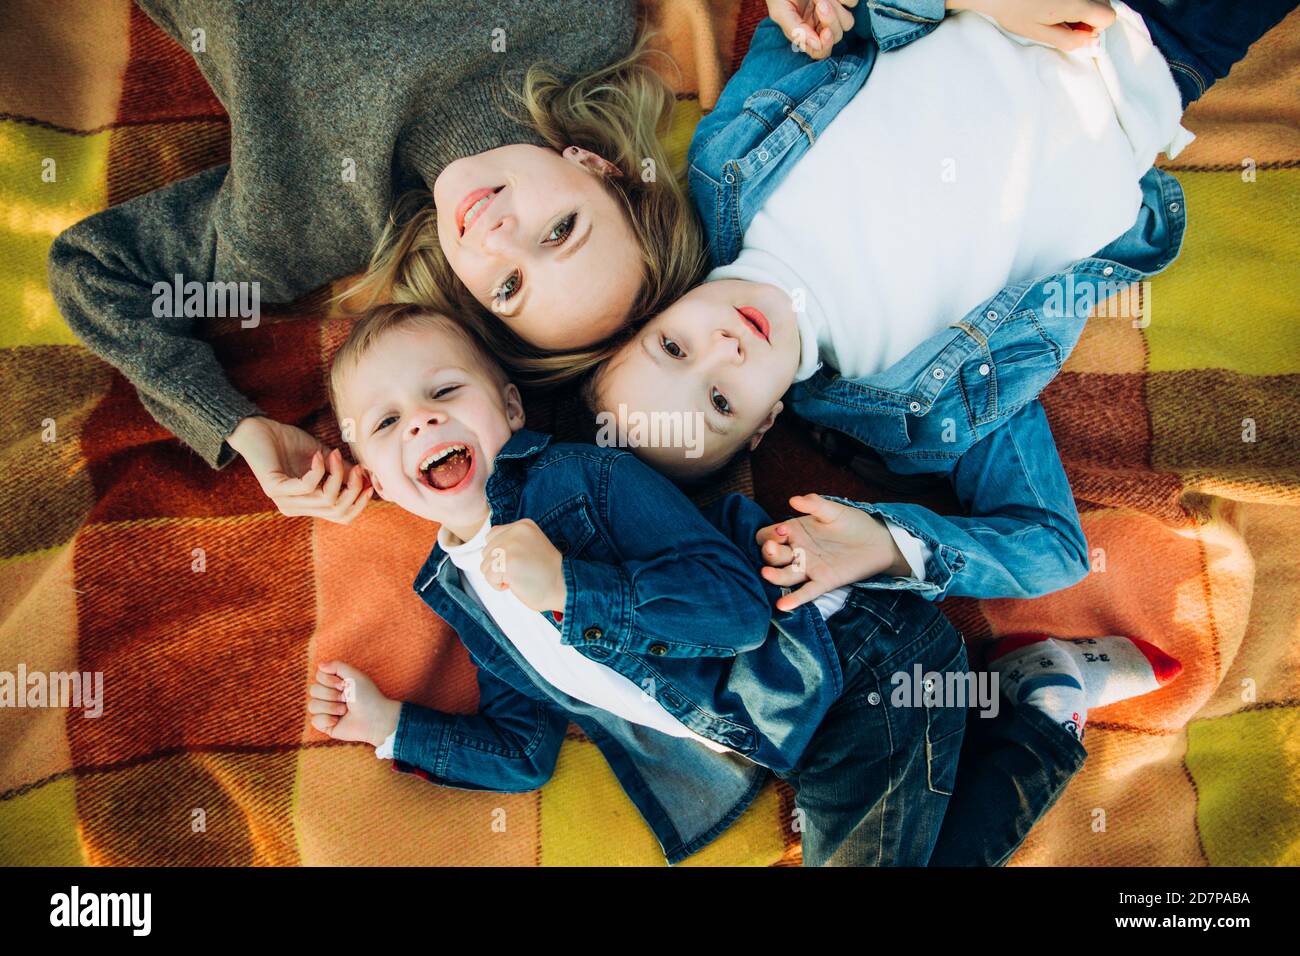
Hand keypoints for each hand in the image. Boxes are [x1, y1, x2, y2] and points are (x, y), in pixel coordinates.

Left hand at [227, 415, 373, 522]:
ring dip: (337, 474)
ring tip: (335, 454)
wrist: (258, 430)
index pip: (341, 516)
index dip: (359, 503)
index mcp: (307, 505)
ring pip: (325, 499)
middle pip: (337, 510)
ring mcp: (284, 501)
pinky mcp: (274, 489)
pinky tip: (319, 454)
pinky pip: (307, 486)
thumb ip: (343, 470)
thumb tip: (369, 477)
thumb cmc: (290, 443)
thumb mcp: (324, 458)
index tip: (371, 482)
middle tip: (358, 467)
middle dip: (353, 489)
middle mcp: (295, 508)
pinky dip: (318, 469)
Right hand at [308, 661, 400, 747]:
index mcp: (335, 683)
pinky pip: (314, 720)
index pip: (318, 676)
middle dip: (331, 694)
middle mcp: (329, 696)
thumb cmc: (367, 696)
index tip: (345, 685)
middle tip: (346, 699)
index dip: (330, 680)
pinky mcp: (325, 725)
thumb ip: (336, 666)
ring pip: (312, 705)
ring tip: (344, 710)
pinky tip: (338, 721)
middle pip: (313, 690)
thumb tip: (320, 665)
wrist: (374, 718)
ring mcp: (326, 711)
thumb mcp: (353, 675)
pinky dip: (327, 719)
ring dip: (331, 707)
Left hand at [480, 519, 566, 612]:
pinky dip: (498, 585)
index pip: (492, 536)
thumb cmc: (547, 573)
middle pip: (486, 551)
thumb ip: (512, 541)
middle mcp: (516, 532)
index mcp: (523, 525)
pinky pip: (489, 576)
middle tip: (520, 571)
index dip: (500, 554)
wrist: (563, 586)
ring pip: (485, 565)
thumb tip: (489, 546)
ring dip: (498, 577)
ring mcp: (511, 546)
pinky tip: (515, 584)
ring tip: (518, 577)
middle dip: (498, 566)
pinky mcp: (507, 562)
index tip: (517, 562)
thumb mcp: (531, 545)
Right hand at [756, 494, 910, 611]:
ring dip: (775, 576)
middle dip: (769, 553)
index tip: (782, 532)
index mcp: (794, 532)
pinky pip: (806, 592)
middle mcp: (796, 552)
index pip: (766, 536)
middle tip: (774, 549)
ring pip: (785, 575)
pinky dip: (794, 599)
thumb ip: (814, 504)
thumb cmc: (853, 523)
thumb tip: (793, 500)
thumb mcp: (833, 510)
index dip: (769, 535)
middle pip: (772, 557)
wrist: (878, 542)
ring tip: (767, 574)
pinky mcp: (823, 582)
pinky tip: (782, 605)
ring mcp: (808, 569)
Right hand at [767, 0, 857, 59]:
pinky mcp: (841, 0)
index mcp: (805, 33)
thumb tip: (816, 46)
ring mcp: (833, 12)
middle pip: (836, 36)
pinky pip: (851, 3)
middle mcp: (820, 25)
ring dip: (837, 9)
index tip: (826, 32)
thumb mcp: (780, 11)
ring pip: (847, 22)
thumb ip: (796, 30)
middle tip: (820, 3)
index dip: (825, 45)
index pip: (820, 51)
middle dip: (830, 21)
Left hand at [946, 0, 1115, 51]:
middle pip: (1105, 3)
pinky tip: (1056, 0)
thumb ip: (1068, 41)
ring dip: (1084, 4)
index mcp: (1077, 4)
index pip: (1109, 18)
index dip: (1094, 28)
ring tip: (1057, 7)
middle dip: (1090, 14)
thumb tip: (1090, 42)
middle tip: (1064, 19)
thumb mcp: (1039, 34)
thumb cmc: (1013, 10)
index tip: (1076, 30)